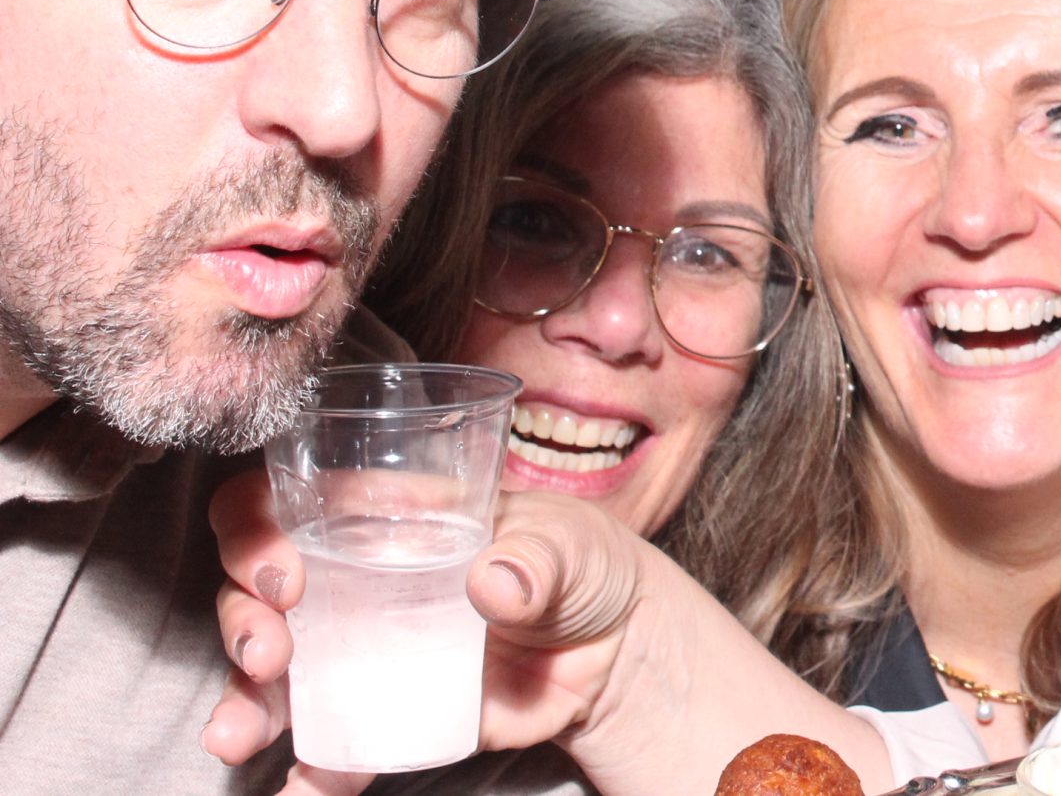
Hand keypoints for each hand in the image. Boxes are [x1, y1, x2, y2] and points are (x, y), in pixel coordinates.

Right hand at [202, 472, 888, 795]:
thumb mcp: (571, 543)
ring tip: (238, 731)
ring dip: (242, 700)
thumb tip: (494, 583)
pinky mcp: (384, 708)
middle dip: (241, 618)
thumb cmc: (586, 562)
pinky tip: (292, 789)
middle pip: (258, 587)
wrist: (616, 650)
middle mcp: (356, 575)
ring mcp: (361, 646)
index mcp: (388, 513)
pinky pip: (326, 742)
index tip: (280, 572)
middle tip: (269, 648)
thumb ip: (536, 558)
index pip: (285, 500)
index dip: (255, 529)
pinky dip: (302, 772)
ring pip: (271, 669)